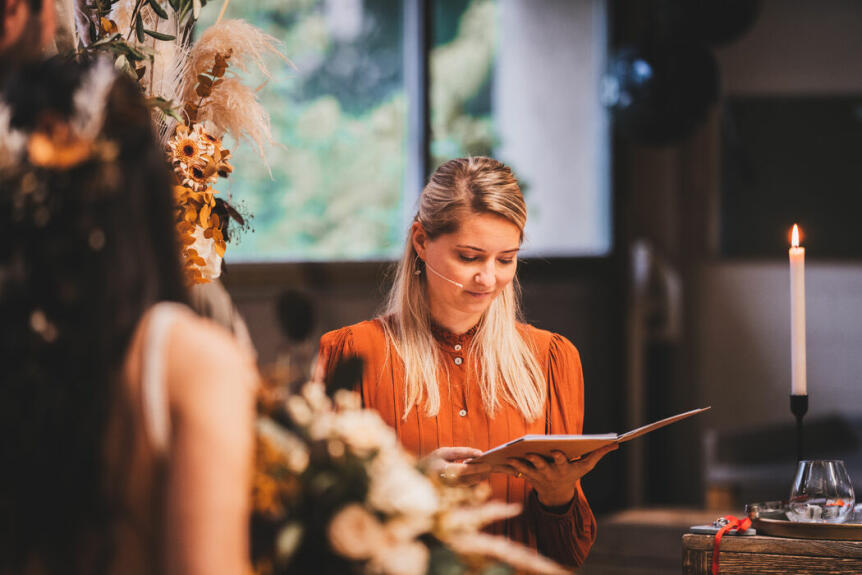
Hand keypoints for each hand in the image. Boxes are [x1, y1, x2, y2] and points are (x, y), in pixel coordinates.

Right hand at [421, 447, 491, 485]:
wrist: (418, 476)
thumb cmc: (433, 461)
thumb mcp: (444, 452)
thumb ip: (461, 452)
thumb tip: (479, 453)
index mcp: (441, 469)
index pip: (462, 469)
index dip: (476, 468)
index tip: (488, 465)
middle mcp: (443, 482)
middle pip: (467, 480)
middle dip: (480, 474)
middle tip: (491, 469)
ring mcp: (446, 491)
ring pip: (467, 486)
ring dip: (478, 479)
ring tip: (487, 472)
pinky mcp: (449, 496)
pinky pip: (464, 490)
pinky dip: (473, 483)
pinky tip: (480, 477)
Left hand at [494, 444, 617, 506]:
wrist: (557, 494)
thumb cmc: (573, 474)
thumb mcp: (586, 466)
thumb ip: (598, 454)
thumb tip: (615, 443)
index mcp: (564, 468)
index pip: (562, 462)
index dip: (559, 457)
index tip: (555, 450)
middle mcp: (550, 473)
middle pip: (542, 466)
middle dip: (536, 460)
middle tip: (530, 453)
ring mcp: (538, 476)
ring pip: (527, 469)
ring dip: (519, 463)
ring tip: (511, 455)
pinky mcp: (528, 476)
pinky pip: (517, 471)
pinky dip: (510, 465)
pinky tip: (503, 457)